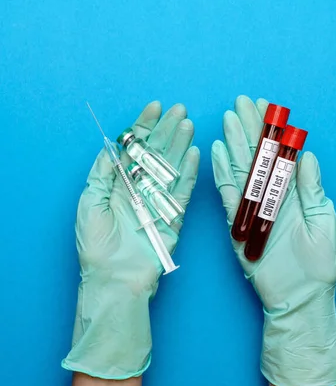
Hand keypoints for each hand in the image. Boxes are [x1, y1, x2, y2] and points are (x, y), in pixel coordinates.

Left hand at [63, 101, 199, 379]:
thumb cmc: (95, 242)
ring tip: (188, 124)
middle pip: (156, 153)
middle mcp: (140, 188)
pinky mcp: (173, 217)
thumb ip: (102, 170)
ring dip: (181, 145)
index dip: (144, 126)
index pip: (134, 147)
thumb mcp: (90, 199)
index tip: (155, 106)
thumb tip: (112, 144)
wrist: (112, 279)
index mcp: (119, 182)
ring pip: (172, 167)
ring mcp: (158, 201)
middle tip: (180, 109)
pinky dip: (189, 172)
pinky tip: (194, 152)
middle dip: (167, 129)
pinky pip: (183, 191)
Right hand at [211, 95, 335, 385]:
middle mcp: (270, 194)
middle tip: (242, 102)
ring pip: (241, 168)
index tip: (267, 108)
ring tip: (229, 117)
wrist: (300, 297)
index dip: (273, 131)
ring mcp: (252, 206)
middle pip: (257, 155)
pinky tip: (218, 151)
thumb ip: (313, 188)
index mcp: (292, 192)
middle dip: (250, 127)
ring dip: (234, 142)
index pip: (280, 154)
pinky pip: (229, 194)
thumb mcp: (323, 221)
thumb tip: (307, 156)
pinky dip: (222, 172)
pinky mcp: (238, 223)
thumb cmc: (318, 263)